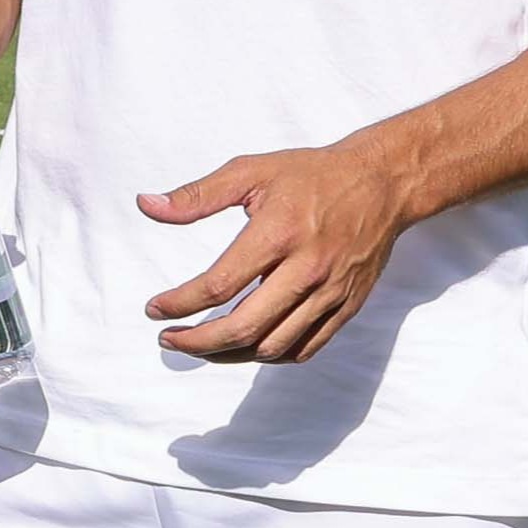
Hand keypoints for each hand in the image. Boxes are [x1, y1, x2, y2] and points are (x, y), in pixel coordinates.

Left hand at [139, 142, 414, 362]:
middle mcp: (306, 270)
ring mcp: (330, 293)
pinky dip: (269, 355)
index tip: (154, 309)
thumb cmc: (311, 175)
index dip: (178, 304)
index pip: (218, 286)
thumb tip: (145, 205)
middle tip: (168, 339)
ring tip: (200, 345)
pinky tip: (245, 347)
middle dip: (197, 342)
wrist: (382, 183)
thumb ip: (196, 195)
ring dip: (228, 355)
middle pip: (243, 328)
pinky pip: (304, 348)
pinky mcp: (346, 306)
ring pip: (273, 346)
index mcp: (277, 235)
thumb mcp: (250, 171)